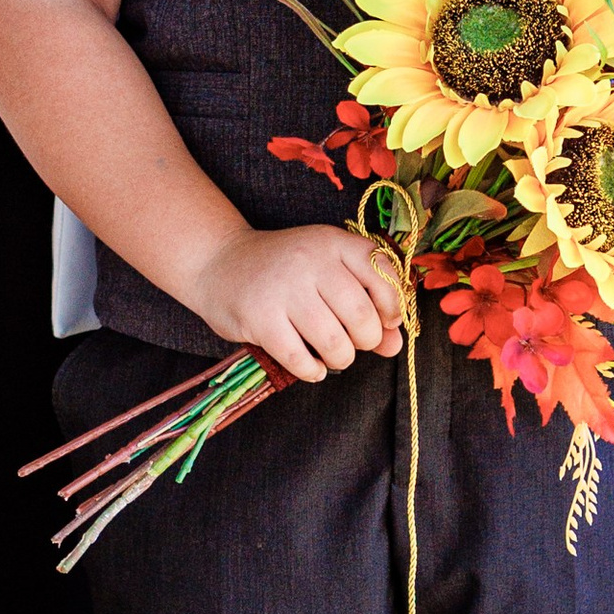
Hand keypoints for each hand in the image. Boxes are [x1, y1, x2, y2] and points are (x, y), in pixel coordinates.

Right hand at [188, 224, 405, 385]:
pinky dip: (313, 371)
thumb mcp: (326, 272)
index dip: (392, 306)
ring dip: (341, 358)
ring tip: (332, 354)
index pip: (383, 274)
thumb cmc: (283, 271)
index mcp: (332, 242)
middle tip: (353, 341)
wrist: (218, 263)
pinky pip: (301, 360)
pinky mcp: (260, 318)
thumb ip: (366, 304)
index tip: (384, 320)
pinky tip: (311, 365)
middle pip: (361, 316)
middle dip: (366, 340)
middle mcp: (309, 260)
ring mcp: (283, 289)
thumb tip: (395, 345)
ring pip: (334, 342)